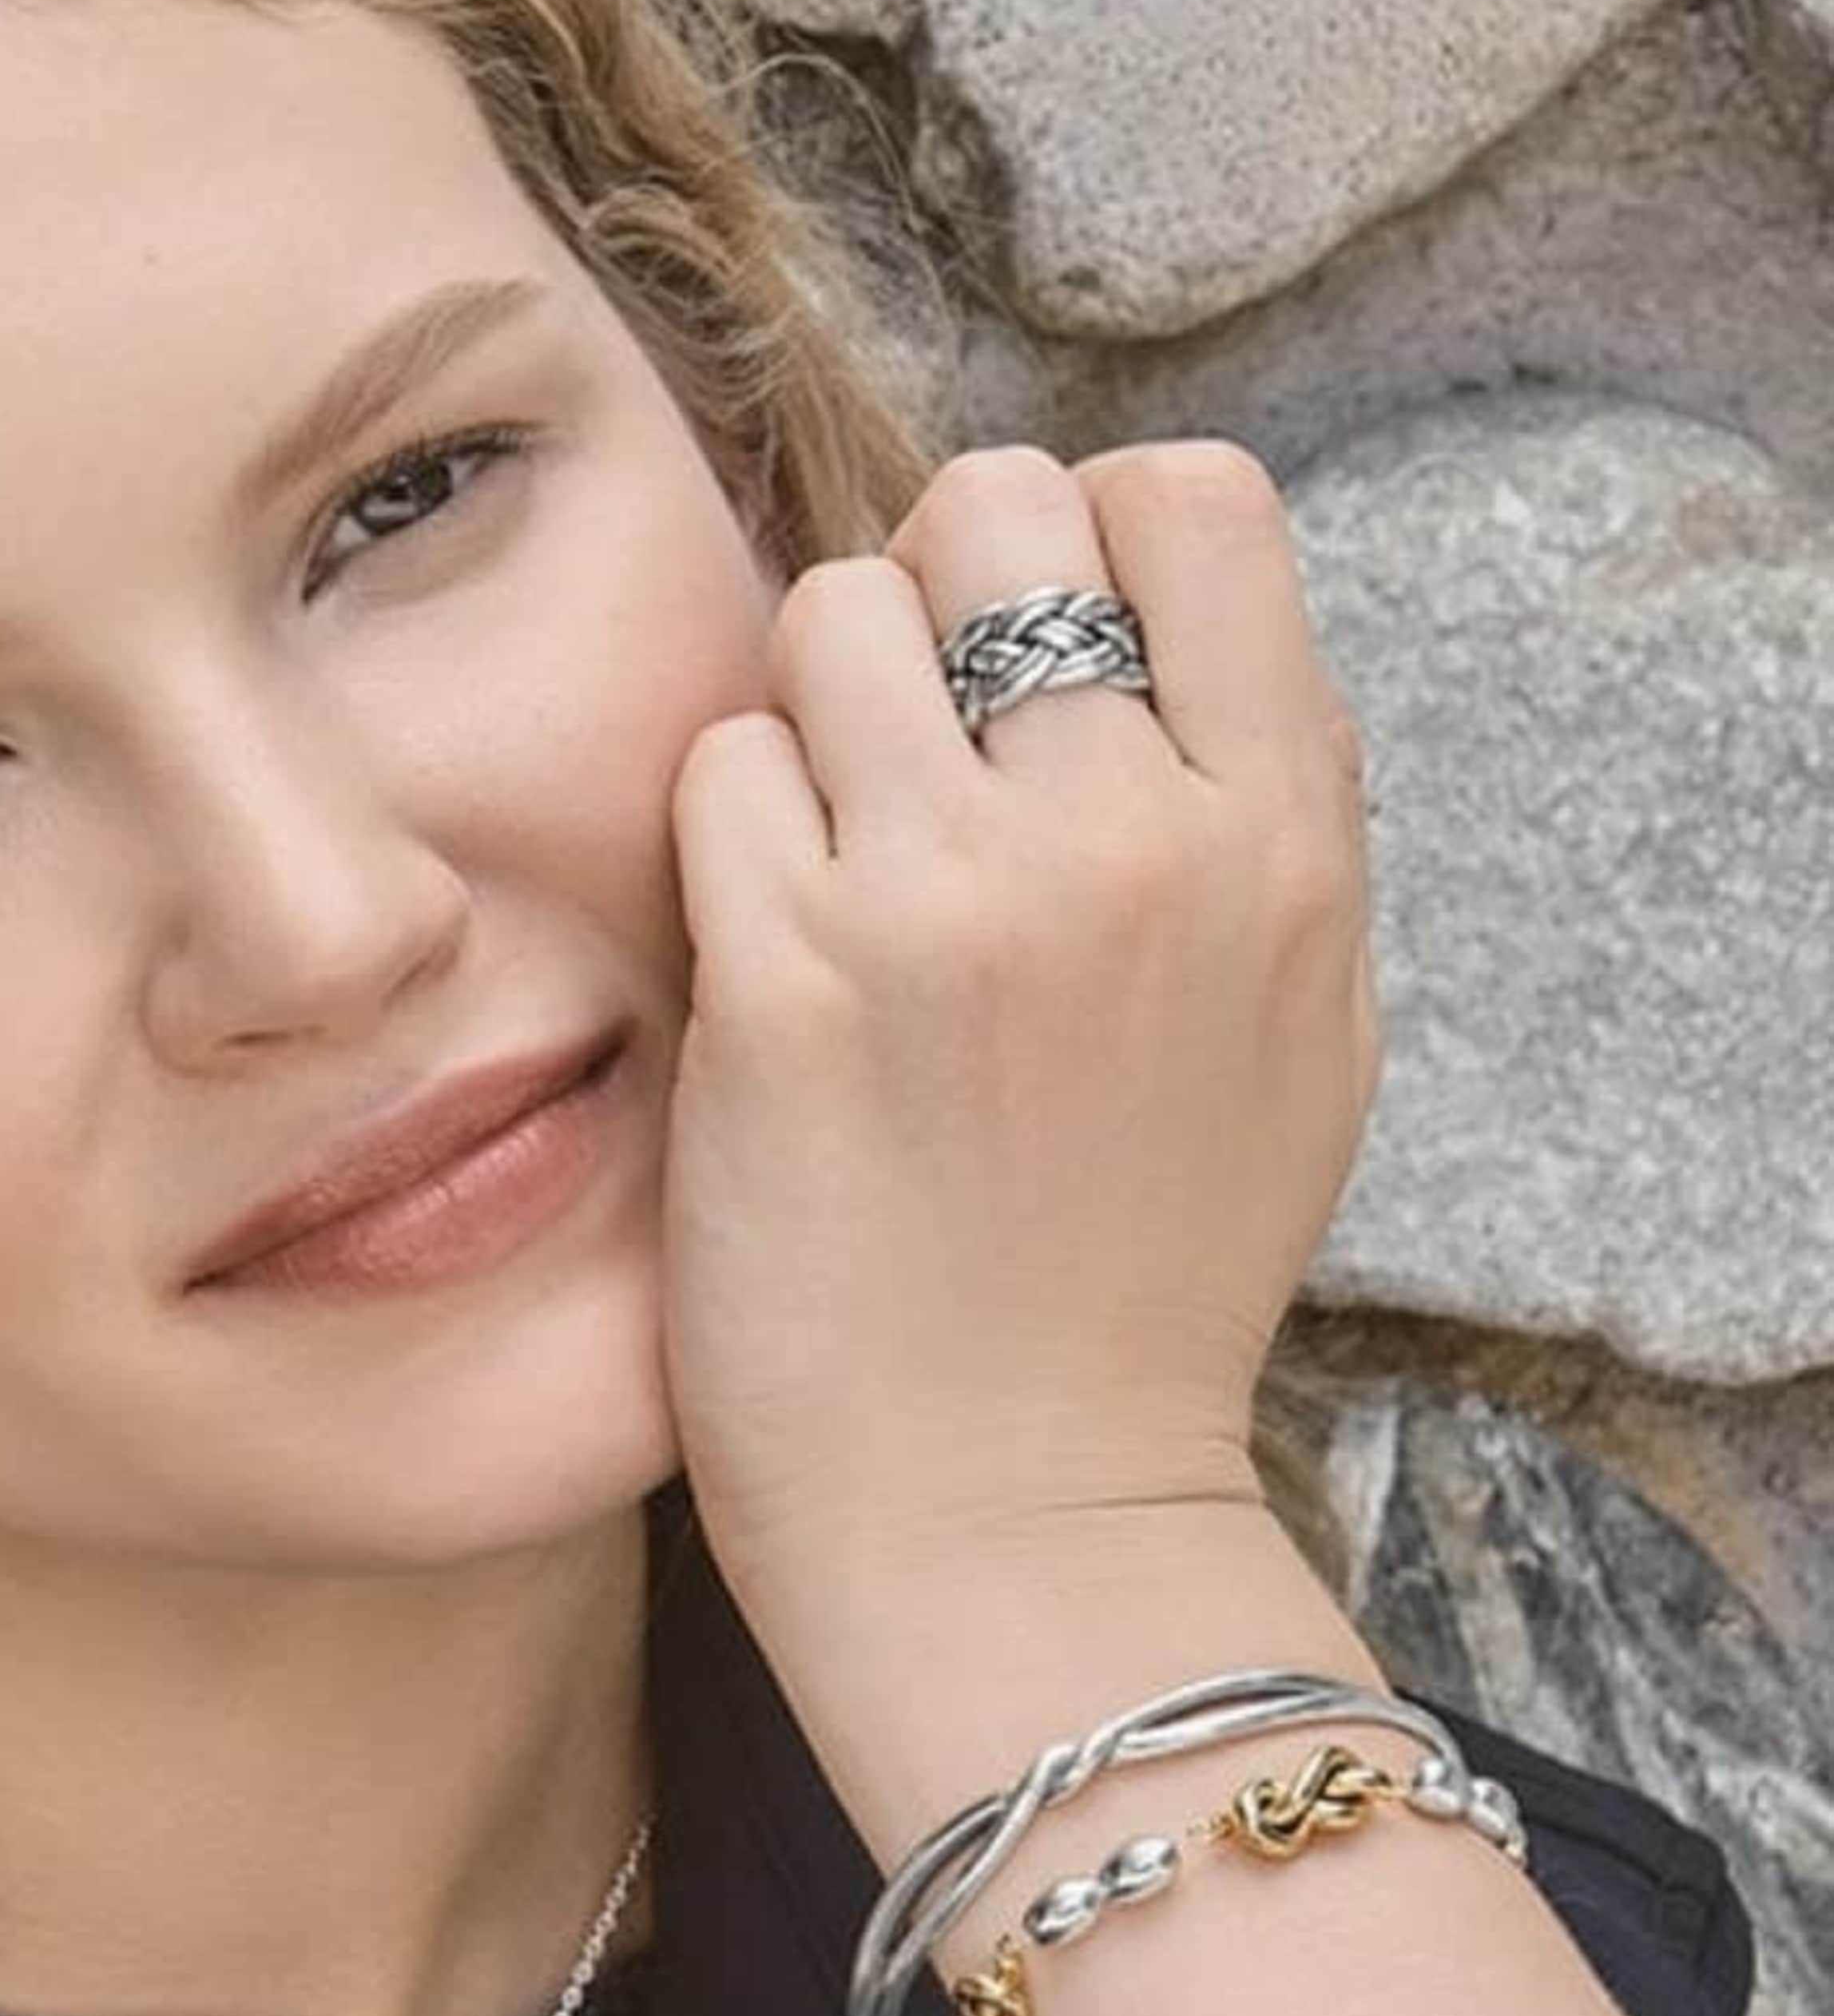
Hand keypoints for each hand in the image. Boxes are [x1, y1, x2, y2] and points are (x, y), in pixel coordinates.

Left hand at [655, 438, 1379, 1656]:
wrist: (1016, 1515)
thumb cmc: (1139, 1293)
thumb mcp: (1297, 1035)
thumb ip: (1263, 817)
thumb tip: (1177, 637)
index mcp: (1285, 839)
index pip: (1195, 500)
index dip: (1088, 532)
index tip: (1030, 645)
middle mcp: (1133, 838)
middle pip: (993, 510)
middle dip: (930, 594)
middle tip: (899, 740)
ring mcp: (953, 904)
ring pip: (828, 618)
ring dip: (807, 716)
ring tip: (827, 864)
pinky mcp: (786, 982)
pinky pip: (718, 770)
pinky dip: (724, 843)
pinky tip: (762, 959)